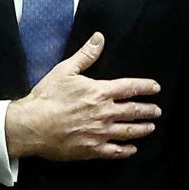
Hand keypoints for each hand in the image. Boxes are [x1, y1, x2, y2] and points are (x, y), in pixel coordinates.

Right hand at [3, 32, 160, 160]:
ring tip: (151, 128)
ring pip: (128, 132)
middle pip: (134, 111)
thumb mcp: (65, 70)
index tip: (156, 88)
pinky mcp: (92, 150)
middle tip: (157, 111)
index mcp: (100, 92)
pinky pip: (114, 151)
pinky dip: (126, 150)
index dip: (145, 87)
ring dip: (142, 129)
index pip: (130, 88)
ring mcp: (100, 133)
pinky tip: (132, 149)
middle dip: (148, 111)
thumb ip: (86, 55)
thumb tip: (100, 38)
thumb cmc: (47, 97)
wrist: (32, 125)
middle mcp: (105, 113)